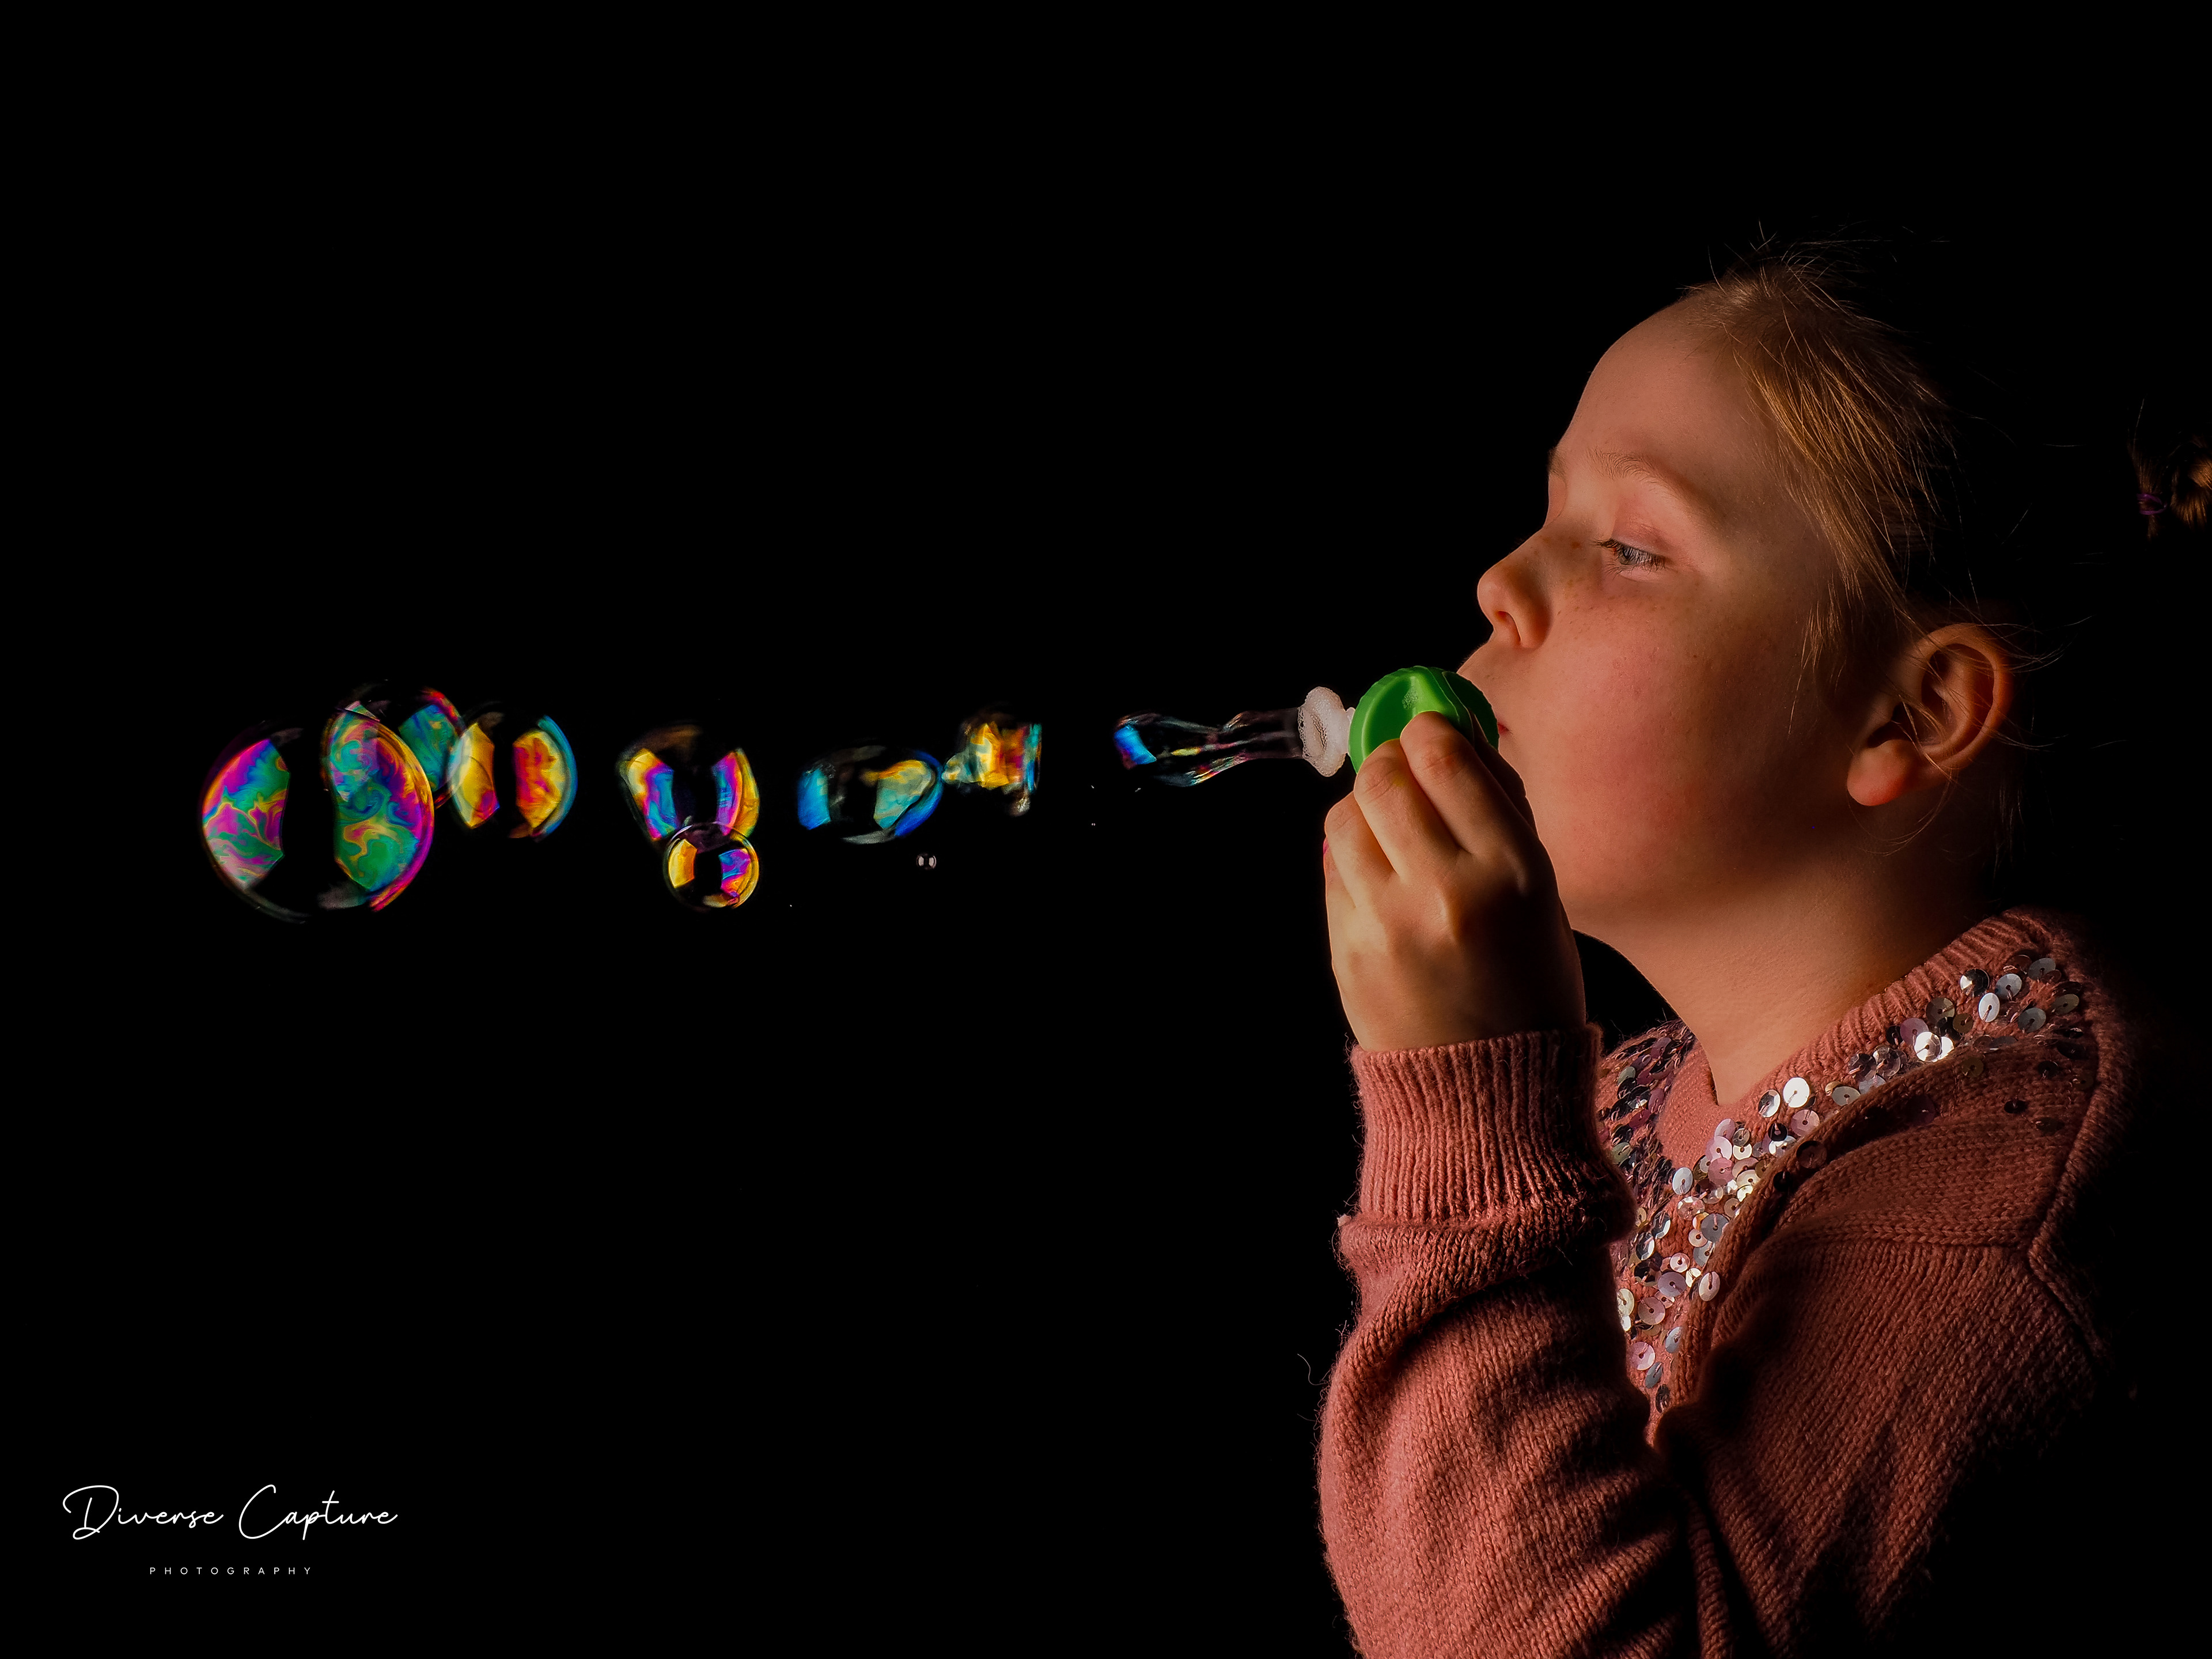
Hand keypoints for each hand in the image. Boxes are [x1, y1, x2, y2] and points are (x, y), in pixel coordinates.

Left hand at [1323, 712, 1585, 1050]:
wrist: (1491, 1096)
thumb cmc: (1531, 986)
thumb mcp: (1545, 897)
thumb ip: (1501, 816)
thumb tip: (1454, 735)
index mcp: (1513, 872)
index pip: (1446, 759)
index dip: (1429, 730)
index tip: (1429, 732)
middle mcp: (1447, 891)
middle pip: (1384, 777)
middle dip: (1389, 758)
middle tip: (1401, 767)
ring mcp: (1388, 923)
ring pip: (1346, 816)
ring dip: (1364, 804)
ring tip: (1390, 824)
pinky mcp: (1346, 950)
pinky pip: (1333, 868)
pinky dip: (1352, 854)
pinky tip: (1379, 873)